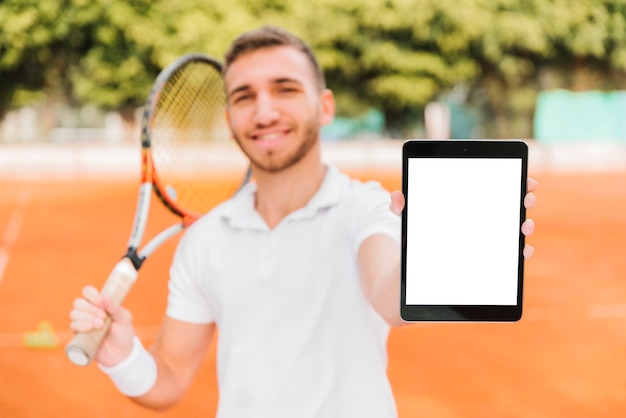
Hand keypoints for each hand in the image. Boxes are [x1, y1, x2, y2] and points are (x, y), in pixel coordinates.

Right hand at [69, 285, 135, 366]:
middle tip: (103, 317)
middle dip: (90, 308)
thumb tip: (105, 297)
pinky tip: (89, 328)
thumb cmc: (123, 333)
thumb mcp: (124, 319)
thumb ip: (116, 308)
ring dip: (85, 317)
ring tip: (99, 325)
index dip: (92, 295)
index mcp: (99, 304)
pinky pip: (72, 326)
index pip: (88, 292)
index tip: (101, 302)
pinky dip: (79, 325)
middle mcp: (88, 312)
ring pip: (74, 313)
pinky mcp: (79, 335)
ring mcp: (82, 323)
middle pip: (78, 302)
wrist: (121, 354)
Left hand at [389, 177, 537, 257]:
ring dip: (524, 227)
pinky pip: (509, 256)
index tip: (526, 180)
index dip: (515, 181)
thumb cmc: (418, 237)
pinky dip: (519, 252)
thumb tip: (396, 197)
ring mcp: (488, 239)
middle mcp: (484, 219)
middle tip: (526, 200)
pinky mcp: (489, 260)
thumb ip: (402, 208)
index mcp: (469, 203)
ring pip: (513, 231)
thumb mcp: (410, 220)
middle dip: (523, 201)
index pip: (497, 186)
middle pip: (511, 206)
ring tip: (523, 226)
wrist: (414, 271)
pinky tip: (521, 251)